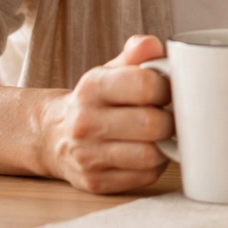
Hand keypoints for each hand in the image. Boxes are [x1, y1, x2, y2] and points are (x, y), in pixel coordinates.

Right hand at [35, 34, 172, 194]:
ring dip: (167, 145)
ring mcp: (88, 156)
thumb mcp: (110, 70)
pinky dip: (156, 166)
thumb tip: (154, 45)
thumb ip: (136, 55)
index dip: (170, 87)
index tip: (173, 90)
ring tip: (164, 134)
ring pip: (150, 155)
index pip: (145, 85)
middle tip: (175, 115)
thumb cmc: (96, 100)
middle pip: (152, 124)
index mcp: (92, 87)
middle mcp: (85, 122)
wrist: (52, 135)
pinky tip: (151, 152)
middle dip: (173, 120)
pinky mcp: (96, 182)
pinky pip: (145, 177)